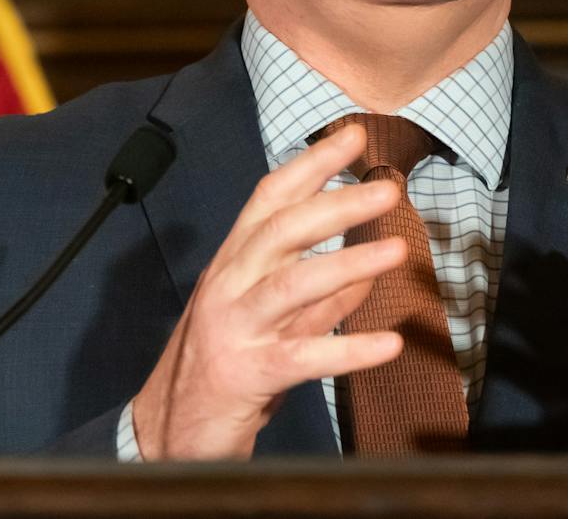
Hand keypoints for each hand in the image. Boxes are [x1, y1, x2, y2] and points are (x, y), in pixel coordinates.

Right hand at [131, 126, 405, 458]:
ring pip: (290, 285)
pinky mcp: (246, 373)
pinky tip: (388, 344)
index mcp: (233, 263)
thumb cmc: (225, 368)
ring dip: (346, 263)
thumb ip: (318, 298)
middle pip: (281, 231)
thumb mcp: (273, 322)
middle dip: (336, 204)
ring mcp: (234, 327)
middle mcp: (229, 285)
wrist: (171, 432)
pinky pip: (301, 357)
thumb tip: (366, 271)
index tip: (351, 135)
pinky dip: (347, 349)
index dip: (310, 164)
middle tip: (387, 189)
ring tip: (397, 251)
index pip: (269, 198)